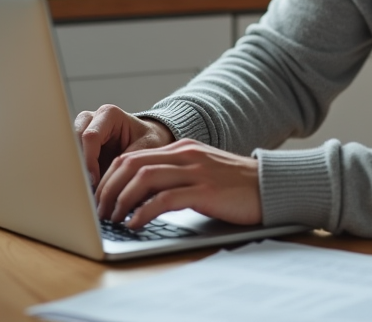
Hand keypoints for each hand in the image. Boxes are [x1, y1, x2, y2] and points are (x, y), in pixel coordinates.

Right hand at [74, 104, 173, 190]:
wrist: (148, 140)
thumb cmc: (150, 140)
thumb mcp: (147, 147)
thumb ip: (130, 160)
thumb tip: (113, 181)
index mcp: (108, 114)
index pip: (90, 136)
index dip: (89, 160)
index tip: (94, 181)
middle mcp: (91, 119)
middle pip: (73, 142)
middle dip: (78, 166)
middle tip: (85, 187)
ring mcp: (81, 131)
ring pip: (67, 151)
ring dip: (75, 170)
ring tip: (84, 189)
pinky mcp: (78, 145)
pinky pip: (70, 160)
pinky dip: (75, 173)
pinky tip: (82, 187)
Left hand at [94, 139, 261, 228]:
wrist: (271, 185)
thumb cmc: (236, 185)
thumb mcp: (202, 171)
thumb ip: (176, 174)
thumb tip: (141, 194)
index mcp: (182, 148)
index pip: (132, 156)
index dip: (110, 177)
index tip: (100, 197)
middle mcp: (185, 155)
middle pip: (131, 164)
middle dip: (109, 188)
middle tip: (99, 210)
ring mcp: (195, 171)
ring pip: (143, 179)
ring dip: (121, 200)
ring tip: (113, 218)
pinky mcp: (205, 191)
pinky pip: (164, 199)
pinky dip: (143, 212)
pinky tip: (135, 223)